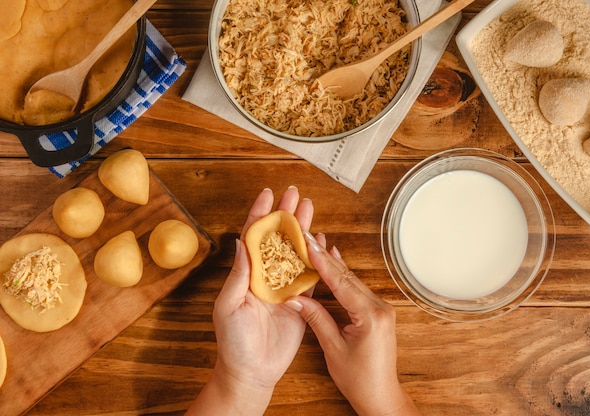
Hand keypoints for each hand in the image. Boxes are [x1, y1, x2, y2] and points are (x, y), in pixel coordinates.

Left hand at [187, 186, 320, 415]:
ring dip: (303, 230)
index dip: (261, 214)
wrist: (252, 372)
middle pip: (278, 239)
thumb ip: (239, 274)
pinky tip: (321, 242)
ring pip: (295, 252)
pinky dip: (316, 258)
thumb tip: (241, 242)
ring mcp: (283, 288)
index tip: (268, 194)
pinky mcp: (300, 301)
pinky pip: (310, 276)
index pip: (254, 237)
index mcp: (247, 274)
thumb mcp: (229, 306)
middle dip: (286, 215)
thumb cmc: (233, 341)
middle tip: (295, 194)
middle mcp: (266, 276)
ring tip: (310, 209)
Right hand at [286, 232, 420, 415]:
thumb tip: (295, 298)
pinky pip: (358, 289)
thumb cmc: (359, 379)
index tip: (309, 244)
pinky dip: (343, 277)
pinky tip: (335, 262)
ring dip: (334, 264)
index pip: (341, 283)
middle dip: (326, 257)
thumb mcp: (333, 348)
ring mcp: (381, 309)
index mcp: (370, 316)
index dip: (322, 262)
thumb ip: (316, 319)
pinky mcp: (378, 312)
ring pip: (353, 281)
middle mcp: (380, 308)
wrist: (381, 396)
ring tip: (316, 245)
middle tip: (309, 237)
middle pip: (348, 277)